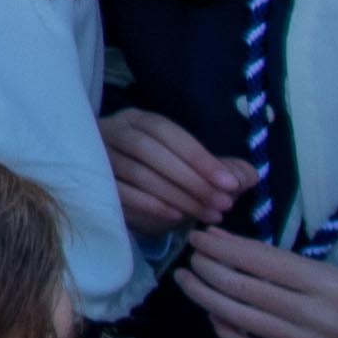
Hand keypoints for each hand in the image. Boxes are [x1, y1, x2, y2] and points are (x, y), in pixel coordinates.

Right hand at [107, 108, 250, 241]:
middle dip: (190, 179)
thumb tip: (247, 176)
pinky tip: (175, 217)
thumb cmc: (160, 175)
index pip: (167, 132)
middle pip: (148, 150)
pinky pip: (118, 193)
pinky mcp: (90, 183)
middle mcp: (113, 131)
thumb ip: (221, 170)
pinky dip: (148, 204)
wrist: (120, 195)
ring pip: (136, 173)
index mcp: (138, 121)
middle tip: (222, 205)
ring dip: (176, 195)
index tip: (229, 184)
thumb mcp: (191, 168)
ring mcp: (97, 156)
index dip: (199, 157)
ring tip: (206, 215)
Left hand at [180, 231, 337, 337]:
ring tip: (189, 281)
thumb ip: (297, 269)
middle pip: (244, 289)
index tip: (202, 236)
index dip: (225, 247)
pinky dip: (230, 333)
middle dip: (208, 269)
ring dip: (207, 298)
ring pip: (242, 320)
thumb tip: (243, 251)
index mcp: (330, 284)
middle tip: (190, 256)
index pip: (262, 261)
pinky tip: (215, 317)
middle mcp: (316, 316)